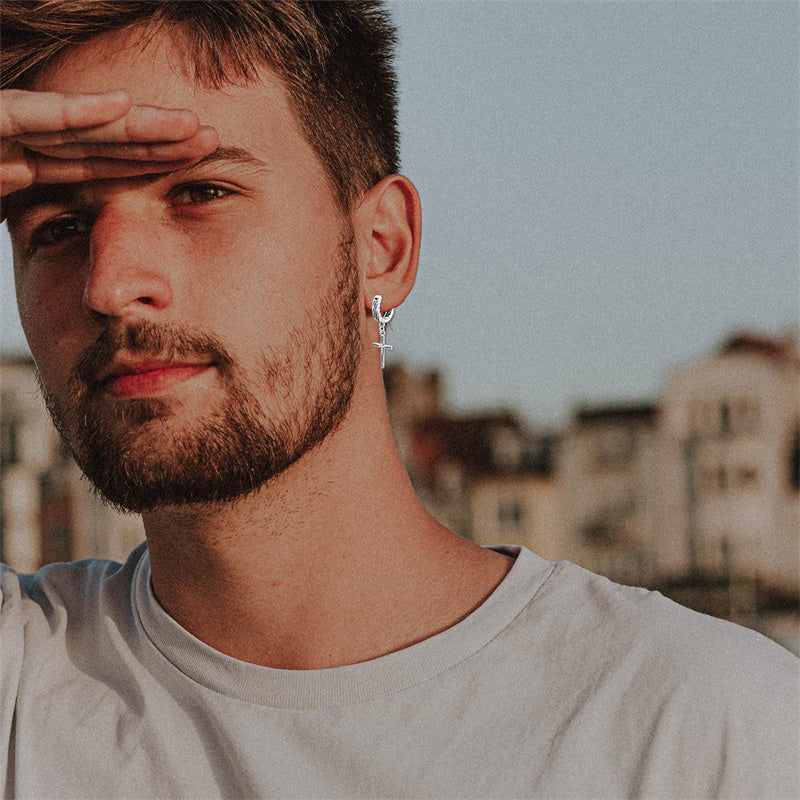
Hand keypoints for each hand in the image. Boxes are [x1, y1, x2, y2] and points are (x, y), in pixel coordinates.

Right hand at [1, 89, 217, 200]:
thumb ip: (10, 218)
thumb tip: (52, 241)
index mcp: (20, 168)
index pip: (95, 165)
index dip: (146, 162)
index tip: (193, 162)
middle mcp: (15, 144)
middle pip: (99, 141)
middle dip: (158, 141)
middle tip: (210, 139)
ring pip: (77, 125)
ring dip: (136, 123)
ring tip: (189, 124)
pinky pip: (24, 115)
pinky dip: (71, 110)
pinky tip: (121, 106)